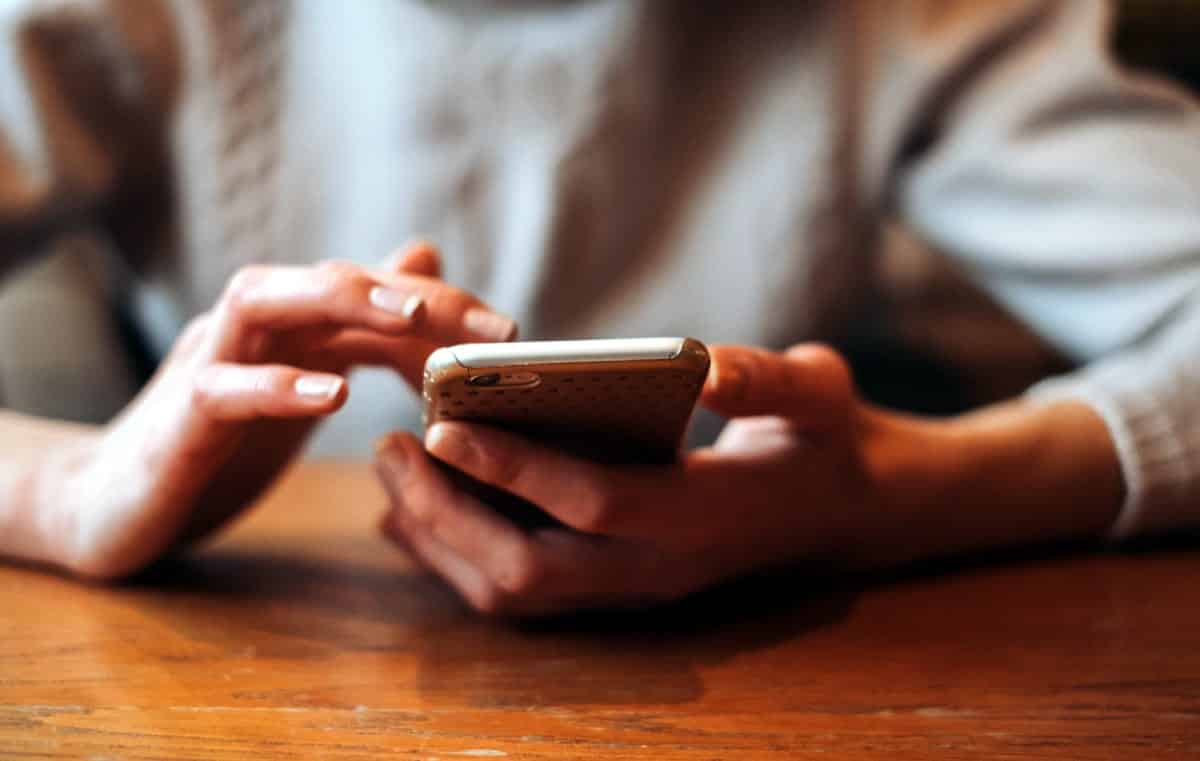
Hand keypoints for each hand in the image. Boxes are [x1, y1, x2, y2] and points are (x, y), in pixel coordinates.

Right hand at [44, 242, 516, 578]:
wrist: (108, 503)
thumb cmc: (216, 443)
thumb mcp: (299, 385)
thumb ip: (357, 335)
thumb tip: (421, 270)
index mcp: (289, 328)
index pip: (372, 296)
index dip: (443, 307)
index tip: (510, 336)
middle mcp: (251, 329)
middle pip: (331, 282)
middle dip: (414, 296)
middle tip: (491, 329)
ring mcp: (208, 363)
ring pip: (263, 299)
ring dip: (339, 300)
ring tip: (411, 321)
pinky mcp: (177, 418)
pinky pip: (222, 387)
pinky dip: (277, 385)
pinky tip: (334, 395)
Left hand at [374, 344, 888, 615]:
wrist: (846, 509)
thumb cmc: (828, 438)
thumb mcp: (820, 393)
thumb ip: (769, 380)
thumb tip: (706, 366)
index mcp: (704, 513)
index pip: (593, 502)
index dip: (514, 467)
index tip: (440, 425)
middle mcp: (660, 567)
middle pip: (530, 568)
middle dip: (447, 513)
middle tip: (389, 446)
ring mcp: (635, 587)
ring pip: (517, 592)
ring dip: (442, 540)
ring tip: (391, 471)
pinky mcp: (616, 587)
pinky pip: (524, 591)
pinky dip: (461, 557)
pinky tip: (421, 510)